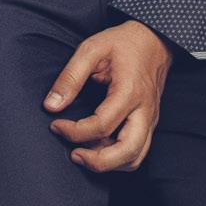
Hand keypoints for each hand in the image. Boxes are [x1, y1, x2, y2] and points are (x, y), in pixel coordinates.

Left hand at [44, 19, 171, 172]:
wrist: (154, 41)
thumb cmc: (123, 43)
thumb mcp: (92, 49)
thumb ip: (70, 76)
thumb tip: (51, 105)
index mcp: (129, 92)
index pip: (102, 126)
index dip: (74, 132)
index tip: (56, 125)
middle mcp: (144, 111)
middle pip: (128, 153)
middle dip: (98, 162)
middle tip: (73, 154)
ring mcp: (150, 120)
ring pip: (135, 158)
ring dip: (108, 163)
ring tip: (83, 152)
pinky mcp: (149, 124)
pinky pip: (137, 151)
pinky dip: (117, 158)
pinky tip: (97, 147)